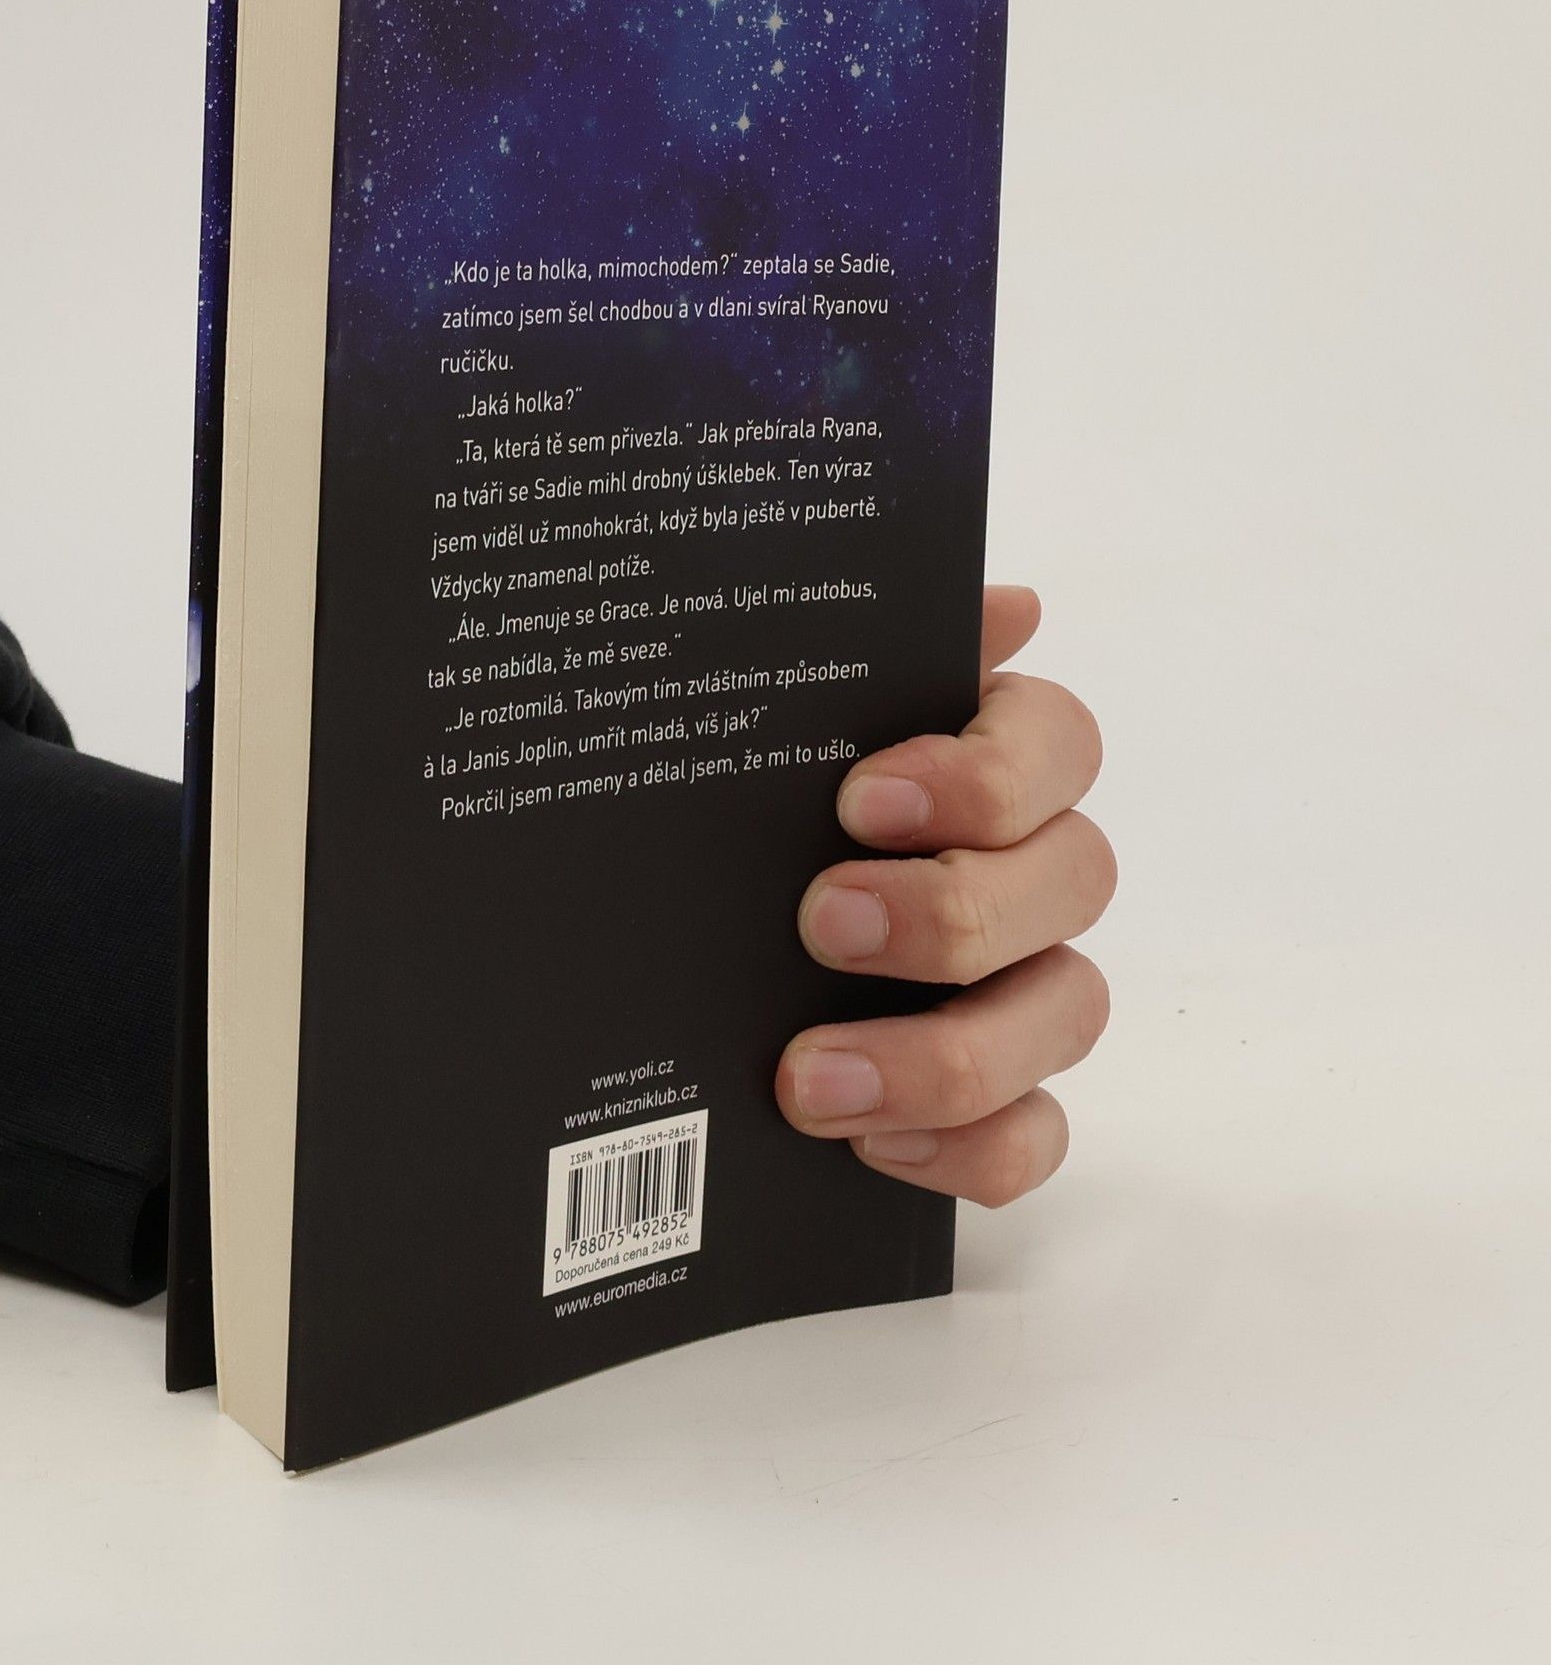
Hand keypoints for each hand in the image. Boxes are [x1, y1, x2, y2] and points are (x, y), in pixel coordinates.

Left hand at [774, 586, 1115, 1205]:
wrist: (682, 945)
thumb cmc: (754, 815)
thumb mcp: (778, 724)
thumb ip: (868, 657)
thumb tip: (1011, 606)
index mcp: (987, 762)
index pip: (1058, 742)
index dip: (983, 775)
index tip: (859, 800)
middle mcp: (1028, 871)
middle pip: (1076, 879)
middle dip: (953, 910)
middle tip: (822, 925)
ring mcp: (1025, 989)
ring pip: (1068, 1015)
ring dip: (948, 1053)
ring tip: (811, 1079)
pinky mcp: (998, 1099)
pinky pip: (1035, 1138)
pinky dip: (966, 1151)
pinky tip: (866, 1144)